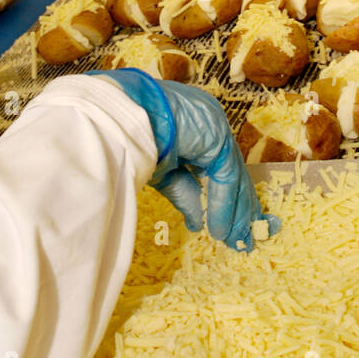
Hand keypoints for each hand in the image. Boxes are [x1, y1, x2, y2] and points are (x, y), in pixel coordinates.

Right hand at [91, 70, 279, 250]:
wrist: (116, 119)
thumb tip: (198, 222)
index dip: (221, 195)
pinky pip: (225, 177)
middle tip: (242, 233)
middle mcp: (209, 121)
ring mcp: (215, 126)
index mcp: (193, 124)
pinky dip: (224, 205)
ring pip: (232, 175)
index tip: (225, 221)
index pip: (215, 164)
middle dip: (237, 205)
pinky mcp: (217, 137)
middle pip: (229, 170)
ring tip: (238, 239)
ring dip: (236, 210)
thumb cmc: (127, 138)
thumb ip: (183, 192)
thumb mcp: (160, 171)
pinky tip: (222, 228)